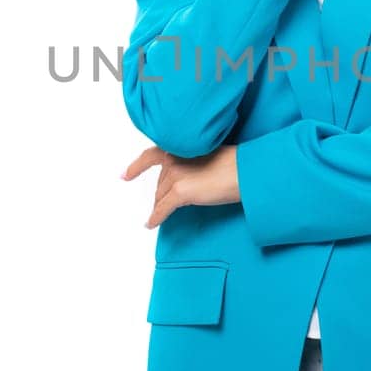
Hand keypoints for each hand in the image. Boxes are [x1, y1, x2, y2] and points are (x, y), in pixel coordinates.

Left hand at [121, 143, 240, 228]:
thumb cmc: (235, 163)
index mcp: (179, 146)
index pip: (151, 156)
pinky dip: (155, 218)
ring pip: (161, 196)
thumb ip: (190, 162)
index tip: (125, 176)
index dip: (136, 167)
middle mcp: (173, 158)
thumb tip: (183, 179)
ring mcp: (175, 175)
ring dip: (162, 206)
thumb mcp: (207, 155)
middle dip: (164, 194)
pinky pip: (162, 209)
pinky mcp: (180, 192)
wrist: (245, 171)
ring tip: (164, 214)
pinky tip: (151, 224)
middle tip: (170, 202)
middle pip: (160, 183)